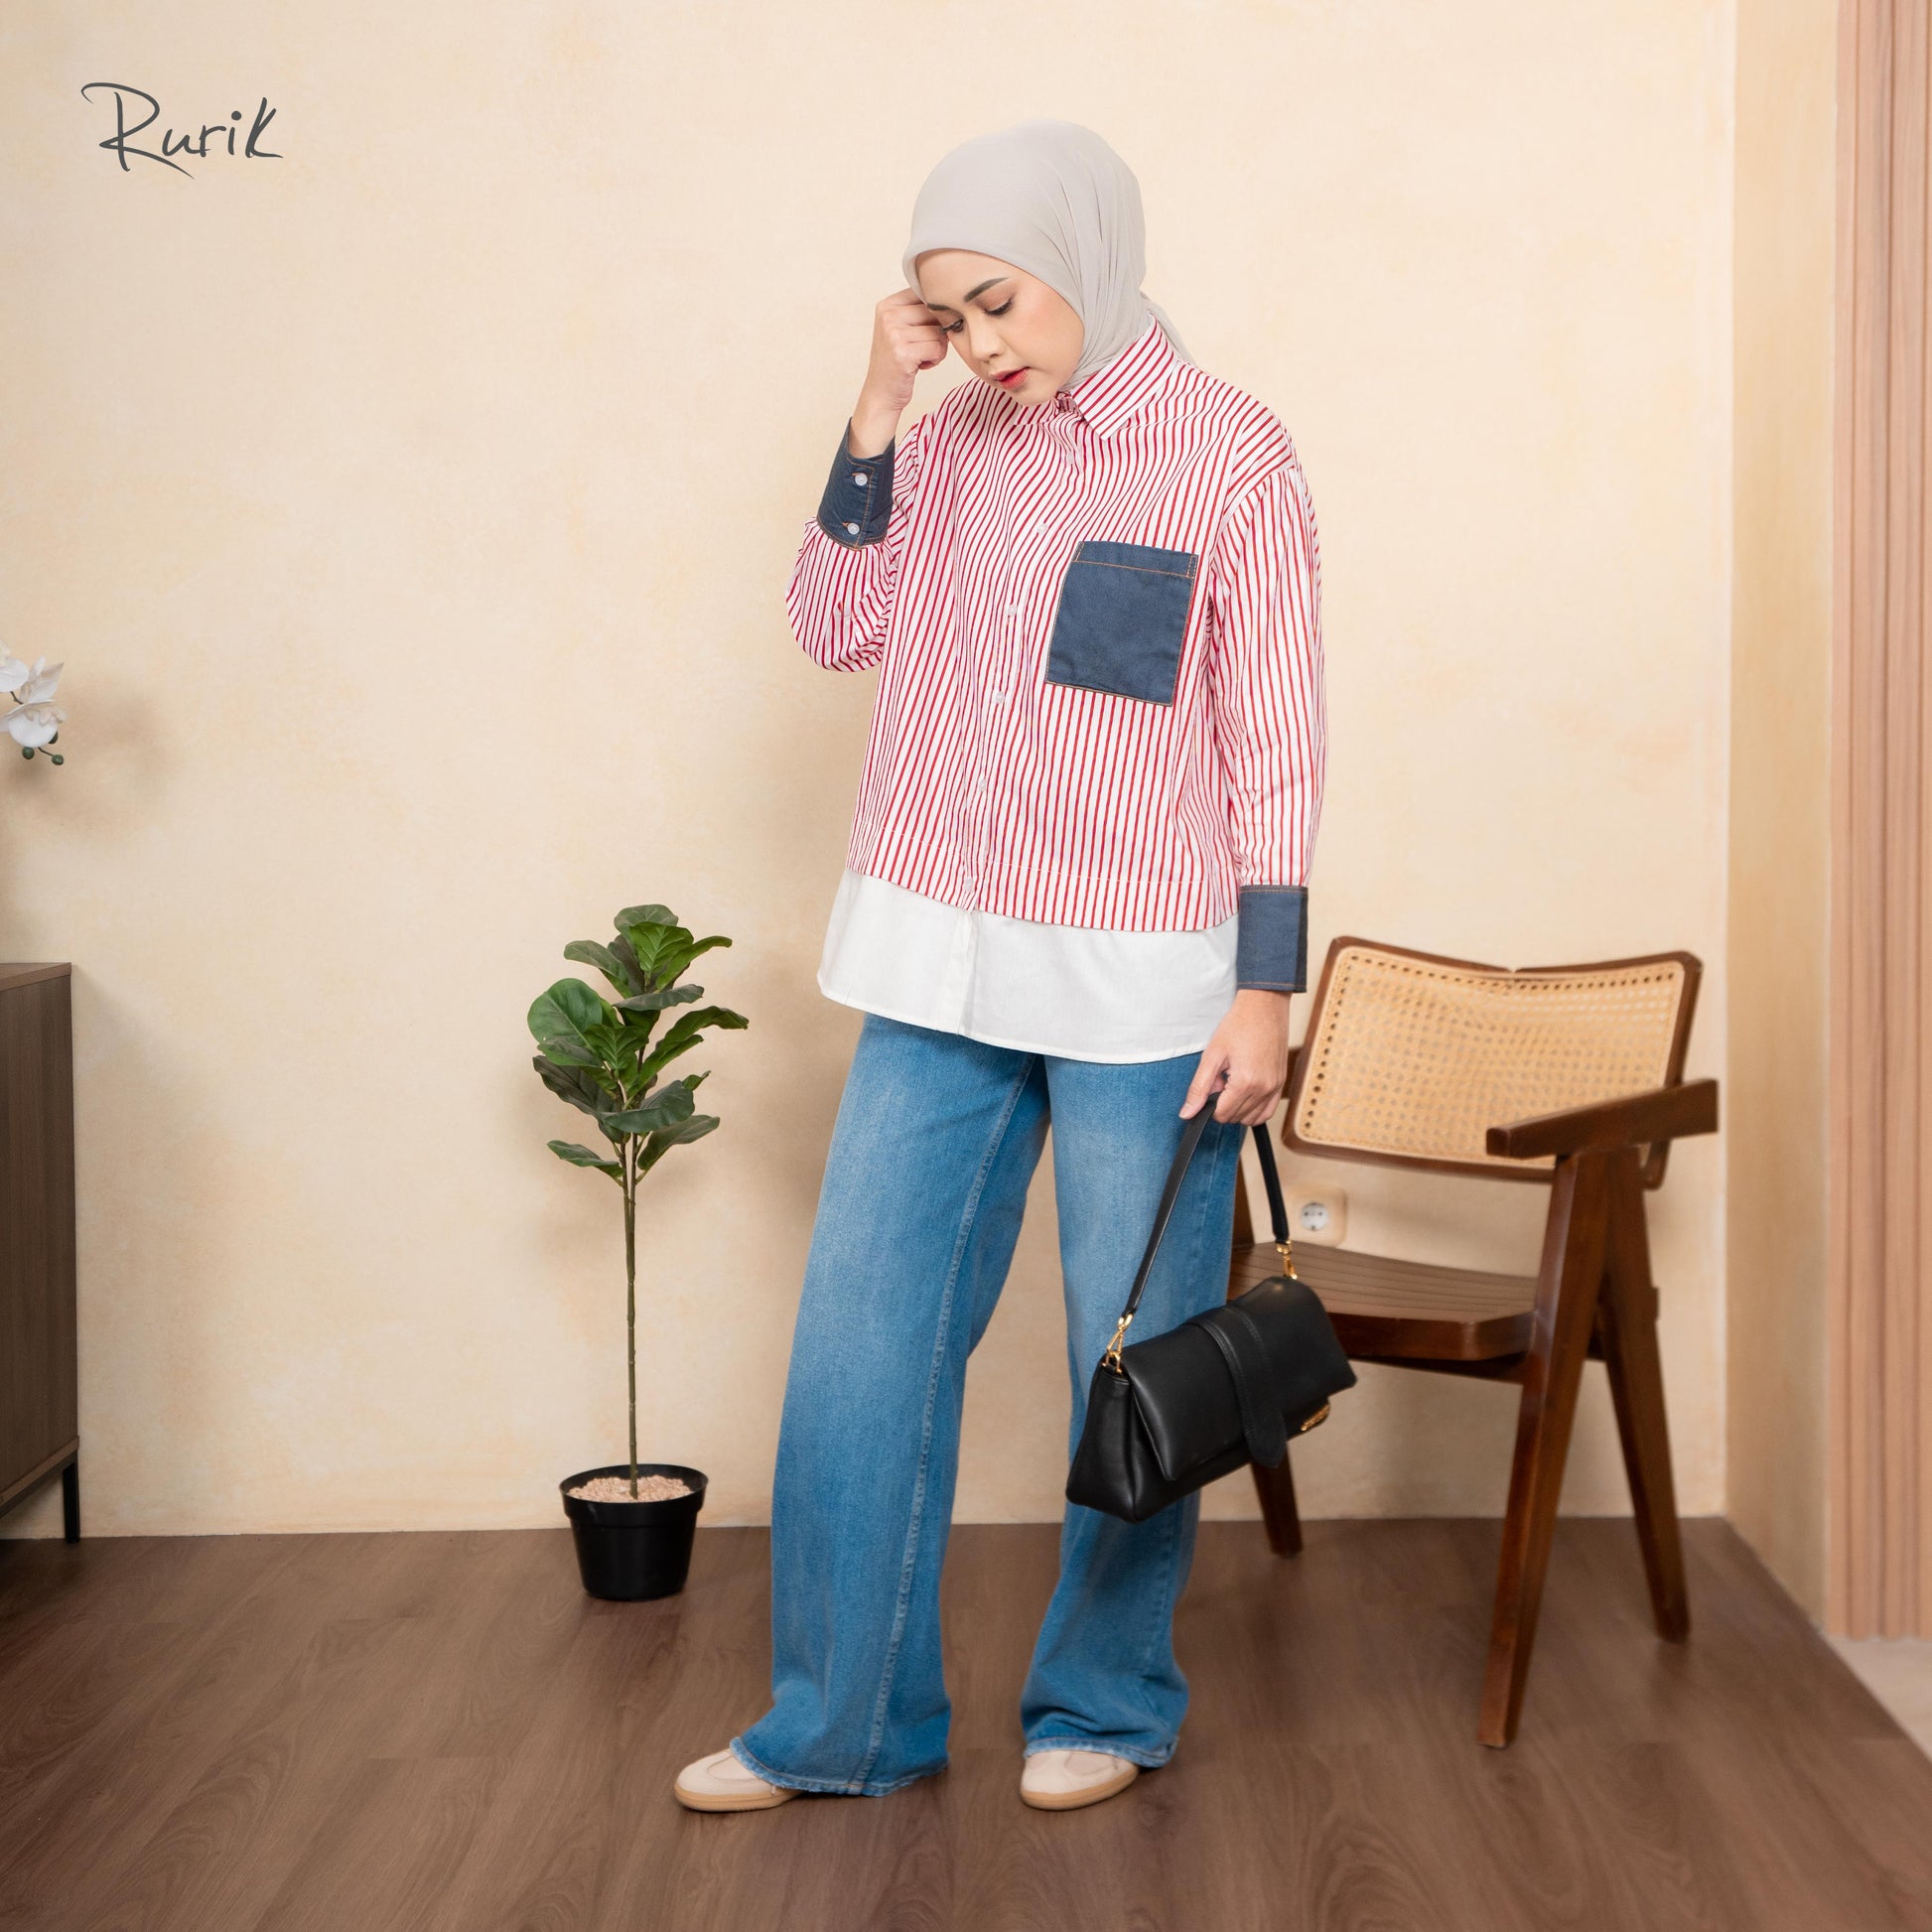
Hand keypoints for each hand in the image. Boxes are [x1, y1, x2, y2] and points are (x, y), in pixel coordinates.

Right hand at [848, 288, 946, 456]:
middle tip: (924, 347)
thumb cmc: (898, 361)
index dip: (936, 312)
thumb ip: (922, 312)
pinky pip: (937, 349)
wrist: (881, 393)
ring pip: (938, 332)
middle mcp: (888, 315)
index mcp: (887, 305)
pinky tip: (920, 365)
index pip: (926, 293)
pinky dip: (935, 360)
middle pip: (935, 312)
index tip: (927, 330)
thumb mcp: (902, 329)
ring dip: (937, 348)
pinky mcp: (903, 352)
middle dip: (937, 332)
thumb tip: (958, 302)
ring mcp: (893, 333)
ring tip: (920, 357)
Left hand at [1179, 990, 1291, 1125]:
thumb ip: (1199, 1088)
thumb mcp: (1212, 1055)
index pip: (1222, 1115)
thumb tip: (1188, 1113)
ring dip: (1238, 1108)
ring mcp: (1275, 1087)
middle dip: (1223, 1104)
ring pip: (1251, 1118)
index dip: (1210, 1105)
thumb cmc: (1239, 1025)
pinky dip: (1254, 1109)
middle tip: (1221, 1078)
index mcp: (1245, 1082)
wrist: (1264, 1006)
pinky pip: (1267, 1111)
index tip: (1211, 1085)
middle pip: (1236, 1118)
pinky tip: (1245, 1091)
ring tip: (1233, 1082)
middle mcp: (1264, 1088)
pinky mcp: (1281, 1083)